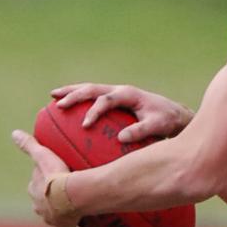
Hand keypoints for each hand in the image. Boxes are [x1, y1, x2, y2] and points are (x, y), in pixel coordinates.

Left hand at [11, 129, 85, 226]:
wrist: (71, 195)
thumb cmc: (56, 176)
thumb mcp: (43, 156)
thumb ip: (30, 145)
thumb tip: (14, 133)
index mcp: (35, 192)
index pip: (37, 186)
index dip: (44, 182)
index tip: (53, 178)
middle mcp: (41, 208)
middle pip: (45, 203)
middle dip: (52, 200)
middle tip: (65, 194)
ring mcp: (54, 220)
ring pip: (57, 218)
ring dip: (64, 215)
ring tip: (75, 210)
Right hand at [51, 82, 194, 142]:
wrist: (174, 114)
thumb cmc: (166, 120)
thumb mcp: (157, 126)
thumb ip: (140, 131)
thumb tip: (121, 138)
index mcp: (128, 94)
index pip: (107, 99)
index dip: (94, 110)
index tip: (85, 125)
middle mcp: (120, 90)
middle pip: (92, 88)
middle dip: (74, 95)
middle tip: (59, 105)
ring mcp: (116, 93)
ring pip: (90, 89)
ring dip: (72, 92)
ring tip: (53, 97)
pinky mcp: (114, 99)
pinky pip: (94, 98)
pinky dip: (80, 100)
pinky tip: (67, 107)